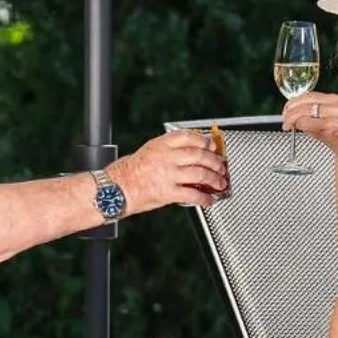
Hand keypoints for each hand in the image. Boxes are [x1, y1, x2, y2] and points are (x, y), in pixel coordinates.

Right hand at [107, 129, 227, 211]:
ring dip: (214, 179)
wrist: (116, 189)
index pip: (188, 136)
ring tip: (220, 183)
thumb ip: (167, 150)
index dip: (204, 140)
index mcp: (161, 145)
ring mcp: (168, 174)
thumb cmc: (129, 172)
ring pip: (200, 174)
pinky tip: (208, 201)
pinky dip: (204, 199)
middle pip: (199, 155)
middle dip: (215, 161)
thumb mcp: (148, 151)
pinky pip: (192, 194)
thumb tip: (190, 154)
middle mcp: (166, 157)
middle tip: (221, 166)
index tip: (212, 145)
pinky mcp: (168, 192)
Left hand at [281, 92, 337, 165]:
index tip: (286, 110)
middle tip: (284, 119)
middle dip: (289, 110)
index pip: (309, 95)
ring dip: (292, 118)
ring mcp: (336, 115)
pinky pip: (308, 123)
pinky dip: (299, 126)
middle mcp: (337, 105)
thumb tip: (296, 116)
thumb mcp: (334, 121)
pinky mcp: (333, 127)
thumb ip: (316, 116)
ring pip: (304, 111)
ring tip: (287, 126)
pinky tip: (297, 130)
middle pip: (305, 101)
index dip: (294, 102)